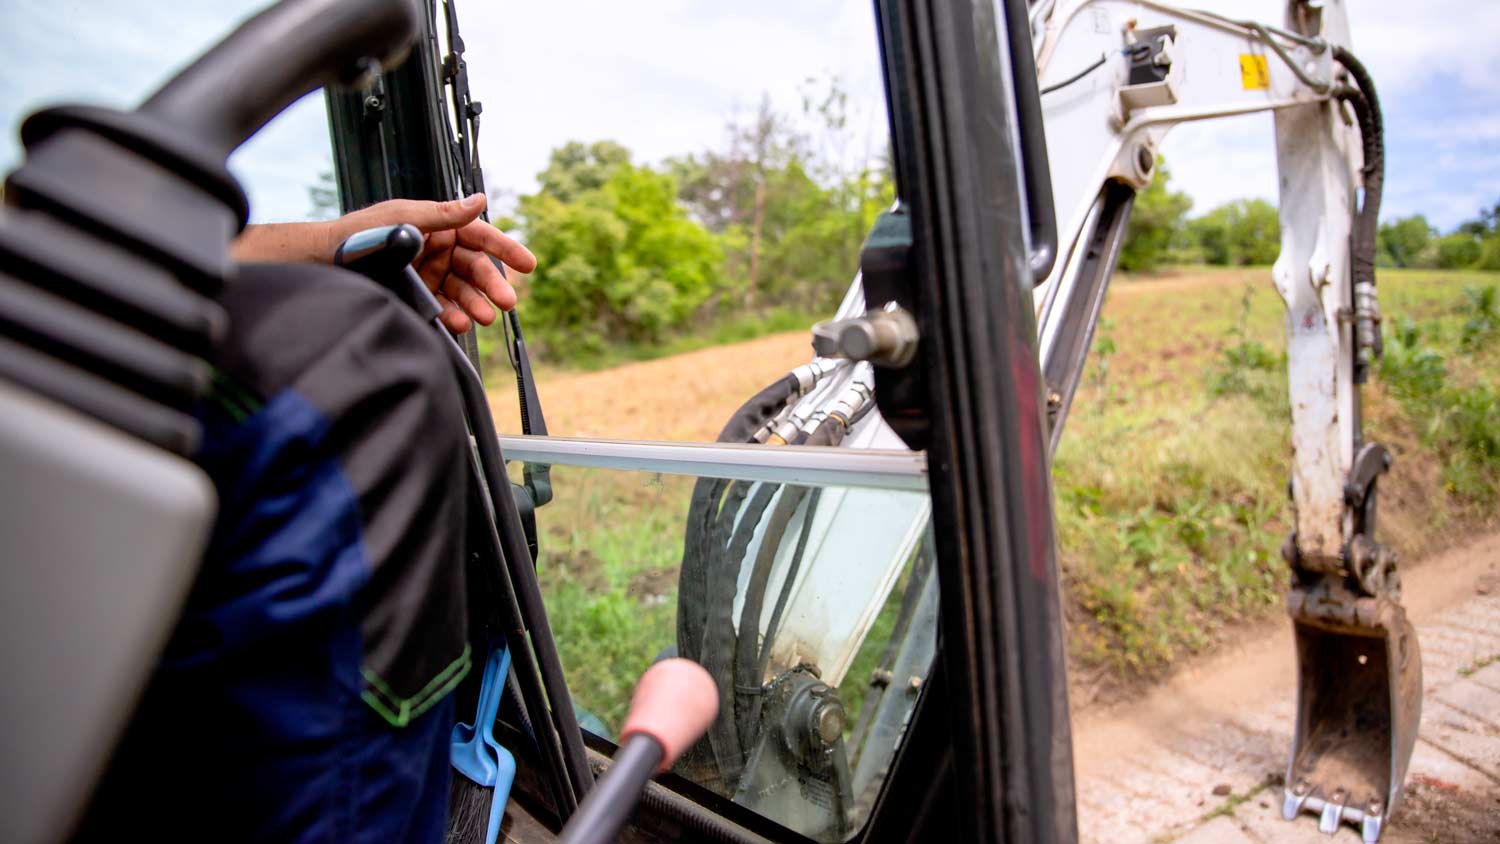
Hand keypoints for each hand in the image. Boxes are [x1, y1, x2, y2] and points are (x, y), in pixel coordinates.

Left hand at [331, 193, 535, 333]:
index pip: (480, 236)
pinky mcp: (419, 298)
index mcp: (439, 227)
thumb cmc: (361, 233)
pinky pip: (444, 308)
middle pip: (476, 269)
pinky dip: (454, 316)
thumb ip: (443, 214)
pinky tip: (458, 323)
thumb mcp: (404, 217)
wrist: (325, 263)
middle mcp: (439, 252)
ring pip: (463, 292)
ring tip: (484, 317)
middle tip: (506, 302)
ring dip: (476, 304)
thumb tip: (480, 200)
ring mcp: (430, 276)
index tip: (527, 264)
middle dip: (492, 285)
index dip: (505, 249)